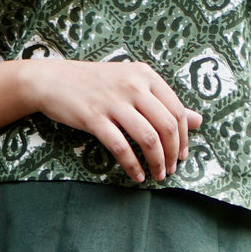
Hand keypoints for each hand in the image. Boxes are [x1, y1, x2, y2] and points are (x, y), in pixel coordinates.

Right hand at [22, 59, 202, 183]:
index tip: (182, 155)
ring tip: (157, 175)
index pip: (175, 110)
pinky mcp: (94, 118)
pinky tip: (136, 175)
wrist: (53, 80)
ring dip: (156, 162)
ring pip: (147, 138)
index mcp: (145, 75)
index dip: (183, 138)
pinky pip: (121, 147)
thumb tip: (198, 120)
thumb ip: (163, 102)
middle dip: (173, 153)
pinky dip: (132, 165)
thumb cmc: (95, 84)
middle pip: (166, 126)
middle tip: (171, 169)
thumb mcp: (132, 85)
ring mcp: (113, 101)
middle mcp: (132, 85)